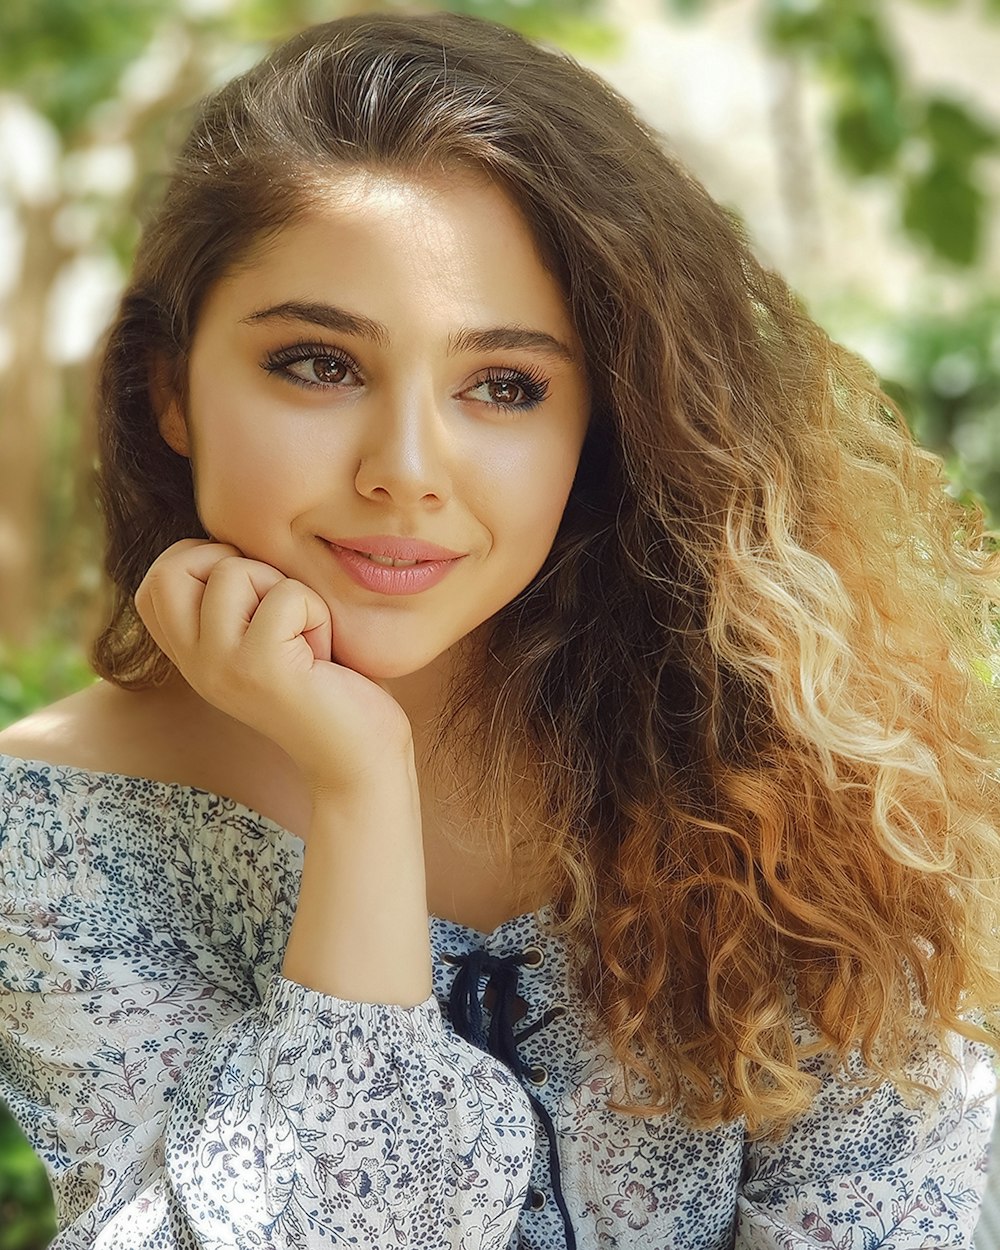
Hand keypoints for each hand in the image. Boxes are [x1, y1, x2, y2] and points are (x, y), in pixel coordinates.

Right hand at [134, 539, 414, 793]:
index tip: (255, 594)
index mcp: (191, 654)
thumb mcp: (267, 634)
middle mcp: (194, 663)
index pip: (157, 578)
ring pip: (233, 571)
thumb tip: (232, 531)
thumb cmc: (327, 685)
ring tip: (305, 637)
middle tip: (278, 607)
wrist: (359, 757)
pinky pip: (286, 596)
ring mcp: (220, 666)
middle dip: (236, 564)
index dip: (205, 562)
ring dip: (286, 590)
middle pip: (175, 567)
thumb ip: (238, 597)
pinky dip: (317, 613)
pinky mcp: (260, 668)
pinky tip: (323, 656)